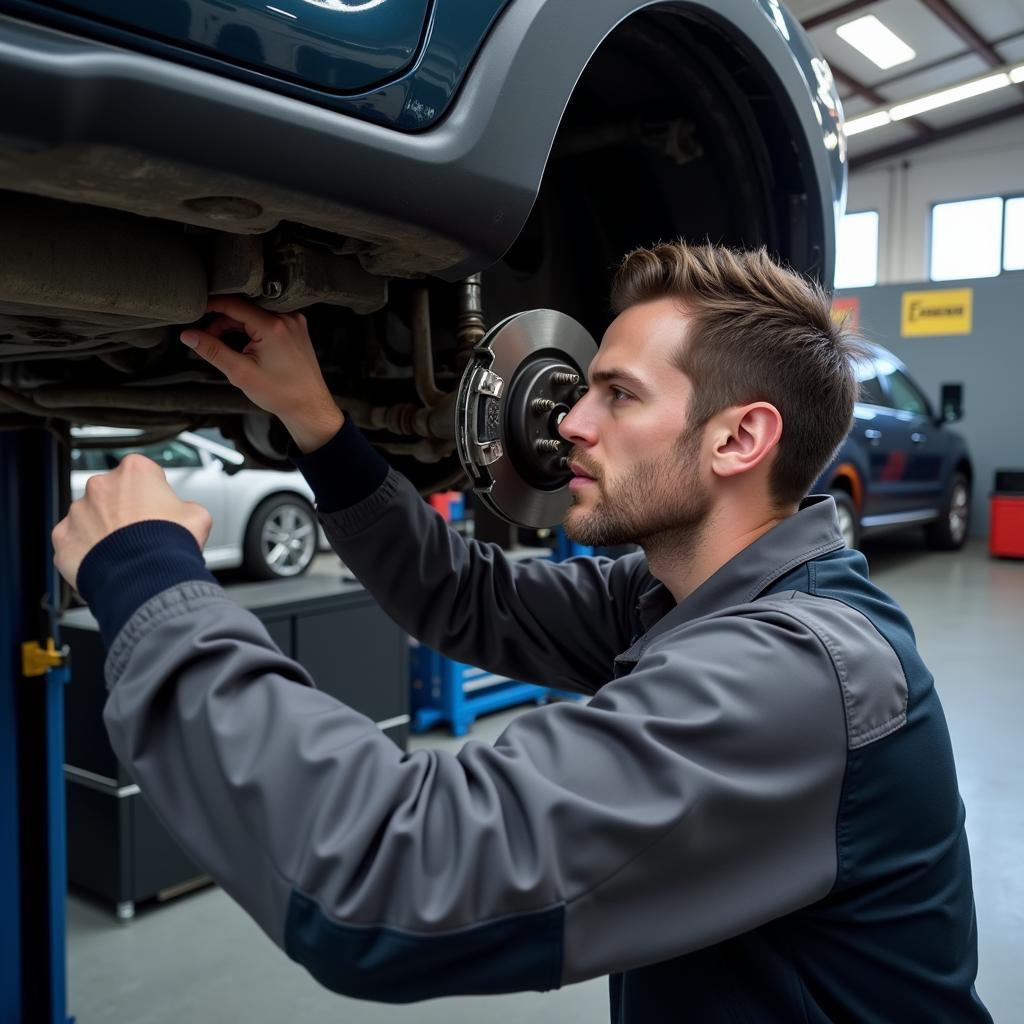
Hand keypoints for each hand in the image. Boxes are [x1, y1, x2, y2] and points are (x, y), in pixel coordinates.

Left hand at [52, 455, 211, 589]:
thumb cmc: (169, 546)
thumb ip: (185, 506)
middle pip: (114, 494)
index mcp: (135, 471)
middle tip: (142, 534)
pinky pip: (75, 539)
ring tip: (125, 552)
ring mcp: (78, 510)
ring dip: (105, 530)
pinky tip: (107, 561)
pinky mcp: (63, 536)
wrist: (145, 580)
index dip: (154, 493)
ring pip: (91, 516)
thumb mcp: (198, 516)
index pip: (144, 473)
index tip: (159, 510)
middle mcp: (101, 485)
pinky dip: (87, 549)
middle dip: (125, 510)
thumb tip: (182, 512)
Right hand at [180, 296, 344, 452]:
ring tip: (228, 348)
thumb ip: (212, 350)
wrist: (308, 407)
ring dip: (237, 326)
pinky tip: (246, 347)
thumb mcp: (240, 373)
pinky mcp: (297, 329)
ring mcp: (294, 322)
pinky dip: (253, 330)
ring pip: (255, 314)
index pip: (233, 303)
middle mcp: (287, 318)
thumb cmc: (282, 394)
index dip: (210, 306)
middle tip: (208, 339)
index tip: (195, 311)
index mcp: (273, 325)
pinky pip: (268, 321)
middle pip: (244, 308)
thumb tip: (189, 336)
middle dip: (222, 321)